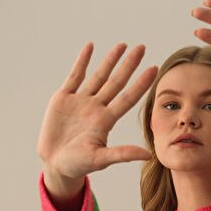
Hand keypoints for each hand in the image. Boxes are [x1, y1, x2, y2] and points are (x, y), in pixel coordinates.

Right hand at [36, 42, 157, 179]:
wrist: (55, 164)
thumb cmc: (78, 165)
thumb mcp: (100, 160)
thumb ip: (122, 154)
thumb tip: (148, 155)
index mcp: (106, 121)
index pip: (128, 98)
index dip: (141, 84)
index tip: (155, 69)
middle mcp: (96, 108)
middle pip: (116, 82)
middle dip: (129, 65)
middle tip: (142, 48)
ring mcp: (81, 101)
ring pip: (98, 76)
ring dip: (110, 60)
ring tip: (123, 45)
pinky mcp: (64, 98)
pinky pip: (75, 76)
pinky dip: (82, 61)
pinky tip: (91, 47)